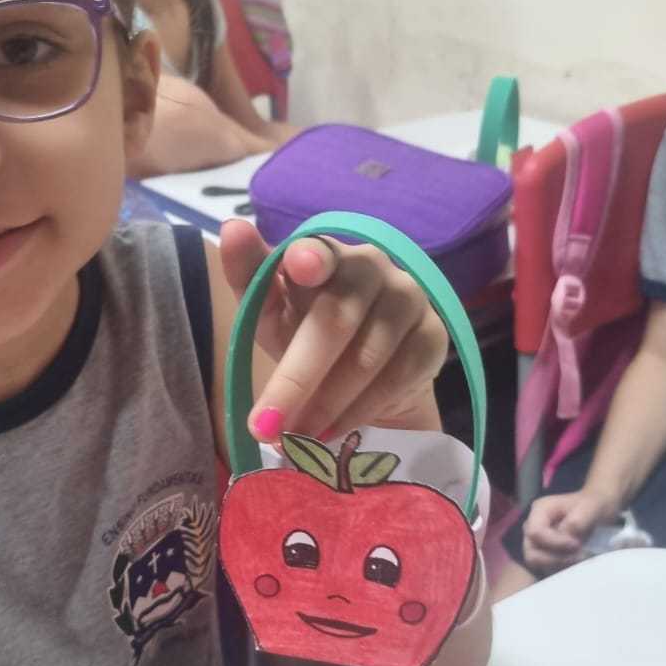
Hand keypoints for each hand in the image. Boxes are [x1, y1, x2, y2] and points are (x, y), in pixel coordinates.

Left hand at [219, 221, 448, 441]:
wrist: (368, 377)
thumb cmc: (307, 334)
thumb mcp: (271, 313)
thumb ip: (251, 277)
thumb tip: (232, 227)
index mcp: (326, 253)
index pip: (319, 250)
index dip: (310, 257)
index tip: (299, 265)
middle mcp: (372, 266)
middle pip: (335, 320)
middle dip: (295, 379)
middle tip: (262, 425)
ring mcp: (408, 298)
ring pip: (367, 357)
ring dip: (325, 405)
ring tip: (295, 437)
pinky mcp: (433, 335)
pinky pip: (396, 378)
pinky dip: (358, 411)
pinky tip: (332, 432)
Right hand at [523, 489, 617, 572]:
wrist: (600, 510)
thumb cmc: (594, 505)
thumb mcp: (591, 507)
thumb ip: (579, 520)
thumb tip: (567, 535)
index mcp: (540, 510)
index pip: (535, 533)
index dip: (555, 542)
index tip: (577, 544)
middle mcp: (533, 526)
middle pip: (532, 552)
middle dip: (556, 559)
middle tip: (579, 555)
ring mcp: (538, 542)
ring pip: (538, 563)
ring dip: (560, 565)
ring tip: (580, 558)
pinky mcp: (545, 554)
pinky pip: (547, 569)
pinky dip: (563, 568)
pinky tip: (577, 561)